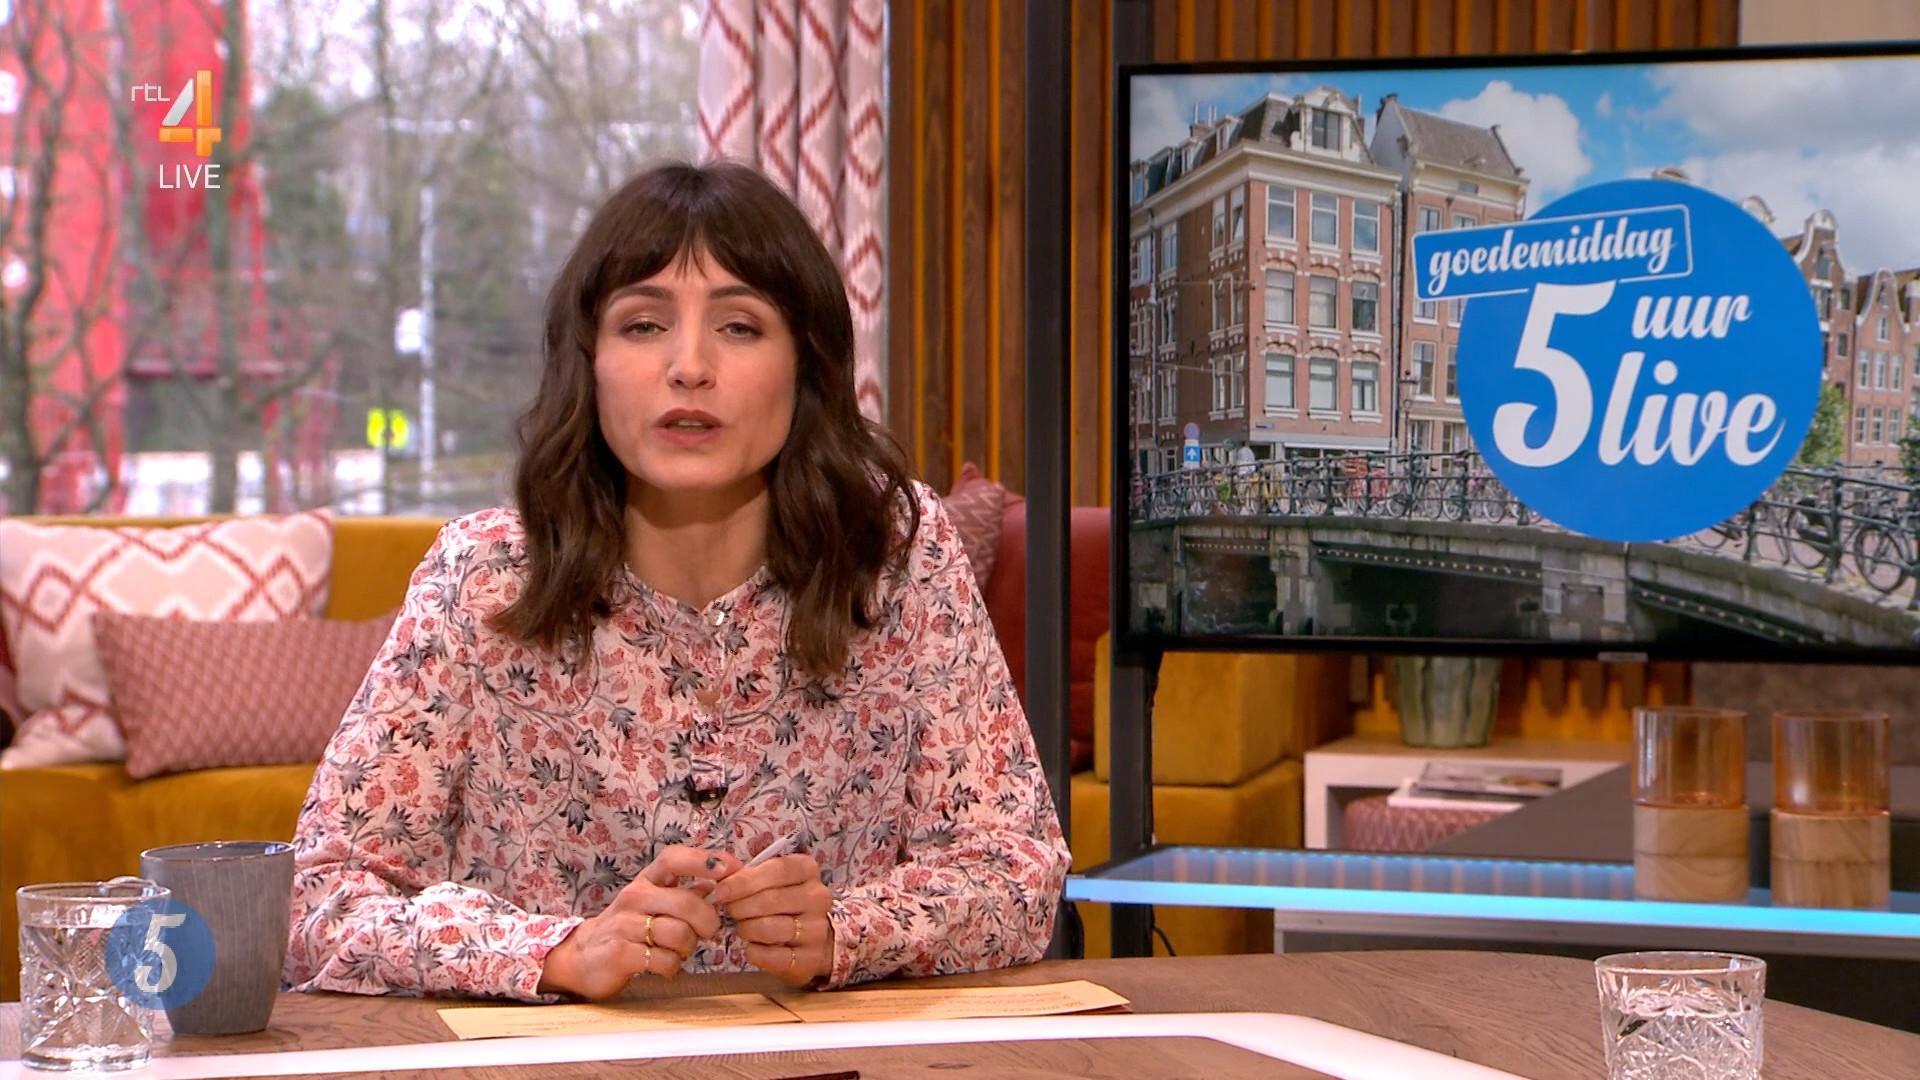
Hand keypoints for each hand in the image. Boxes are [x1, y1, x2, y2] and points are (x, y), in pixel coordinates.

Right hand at [537, 845, 741, 999]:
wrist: (583, 956)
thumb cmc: (628, 927)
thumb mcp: (653, 902)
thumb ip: (685, 891)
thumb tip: (720, 877)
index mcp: (646, 881)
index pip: (673, 858)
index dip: (704, 860)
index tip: (730, 869)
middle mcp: (634, 897)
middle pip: (686, 903)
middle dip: (707, 921)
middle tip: (707, 932)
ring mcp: (625, 925)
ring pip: (679, 934)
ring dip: (688, 947)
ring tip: (679, 950)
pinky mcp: (620, 953)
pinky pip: (665, 960)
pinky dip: (673, 966)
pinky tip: (664, 964)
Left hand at [709, 850, 834, 986]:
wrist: (812, 938)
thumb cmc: (783, 902)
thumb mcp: (768, 880)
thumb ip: (745, 874)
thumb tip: (719, 871)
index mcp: (807, 870)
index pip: (777, 870)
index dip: (744, 881)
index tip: (721, 891)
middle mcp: (817, 897)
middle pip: (769, 900)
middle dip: (740, 907)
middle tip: (730, 911)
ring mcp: (817, 929)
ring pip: (769, 928)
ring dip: (746, 929)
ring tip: (744, 928)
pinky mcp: (810, 958)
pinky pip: (772, 956)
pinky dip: (755, 952)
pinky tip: (753, 947)